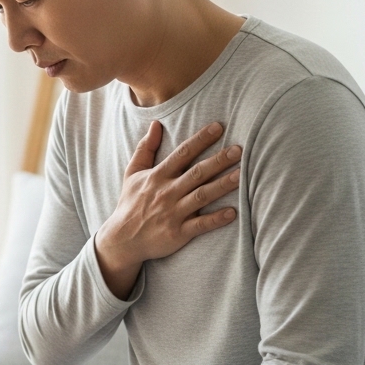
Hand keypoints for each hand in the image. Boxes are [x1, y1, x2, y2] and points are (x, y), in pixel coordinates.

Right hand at [95, 121, 241, 298]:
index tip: (218, 127)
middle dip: (218, 161)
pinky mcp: (178, 233)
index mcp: (157, 176)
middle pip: (196, 173)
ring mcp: (173, 213)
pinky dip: (216, 219)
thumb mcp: (132, 173)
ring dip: (222, 185)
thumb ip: (145, 148)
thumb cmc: (130, 204)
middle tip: (239, 150)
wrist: (122, 239)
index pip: (182, 154)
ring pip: (202, 196)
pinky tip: (233, 212)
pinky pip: (200, 224)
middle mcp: (166, 192)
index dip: (200, 140)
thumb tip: (156, 124)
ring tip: (241, 175)